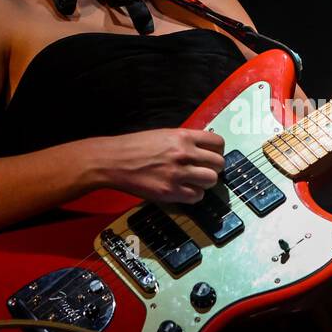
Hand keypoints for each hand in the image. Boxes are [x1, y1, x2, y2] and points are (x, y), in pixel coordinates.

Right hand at [96, 128, 225, 203]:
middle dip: (213, 168)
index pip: (218, 142)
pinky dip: (194, 195)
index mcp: (183, 136)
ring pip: (211, 181)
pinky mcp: (170, 191)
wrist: (113, 160)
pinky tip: (184, 190)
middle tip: (203, 171)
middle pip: (218, 163)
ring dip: (205, 182)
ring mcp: (177, 173)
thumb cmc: (135, 146)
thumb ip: (184, 141)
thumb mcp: (163, 135)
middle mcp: (184, 153)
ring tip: (194, 182)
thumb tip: (203, 149)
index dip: (218, 151)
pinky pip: (197, 196)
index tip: (212, 156)